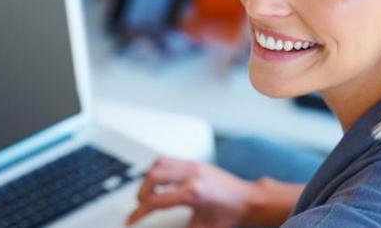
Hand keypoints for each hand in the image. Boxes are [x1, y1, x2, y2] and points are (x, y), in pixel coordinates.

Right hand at [126, 157, 256, 227]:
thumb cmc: (230, 215)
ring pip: (158, 164)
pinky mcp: (196, 163)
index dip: (138, 213)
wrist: (249, 201)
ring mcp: (194, 166)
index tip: (131, 220)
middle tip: (139, 206)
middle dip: (140, 193)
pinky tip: (159, 183)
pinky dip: (158, 170)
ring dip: (148, 179)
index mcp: (192, 193)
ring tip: (147, 193)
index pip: (154, 201)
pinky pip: (169, 160)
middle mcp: (191, 175)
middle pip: (152, 177)